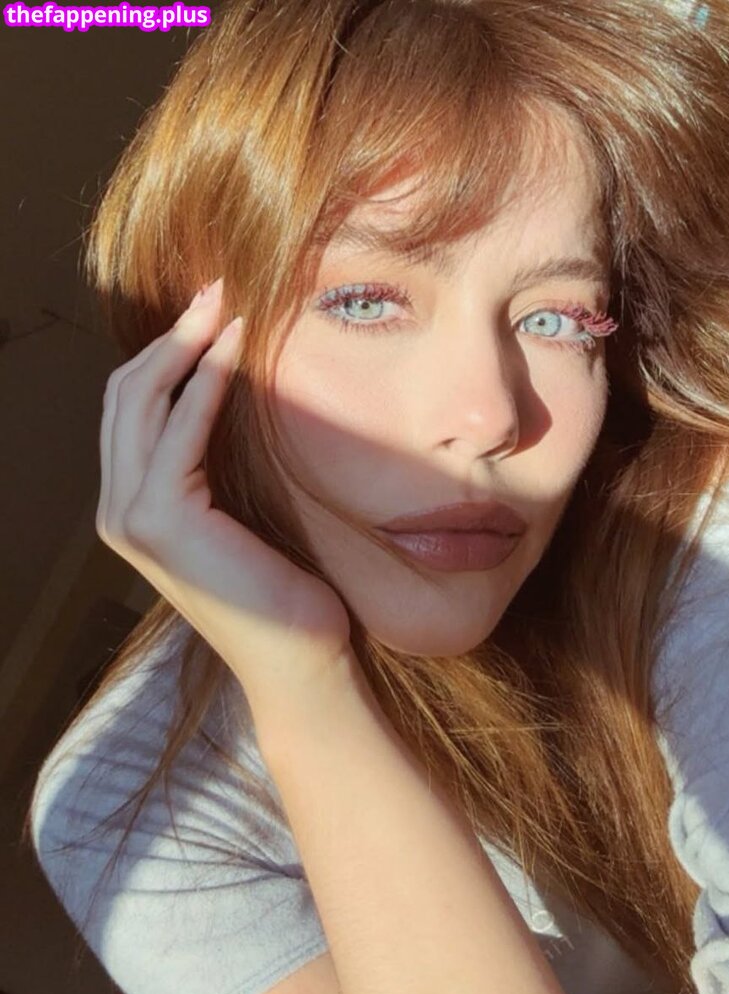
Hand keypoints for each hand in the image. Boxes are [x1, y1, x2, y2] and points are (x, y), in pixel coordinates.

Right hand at [96, 278, 352, 700]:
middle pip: (125, 396)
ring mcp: (132, 517)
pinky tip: (236, 345)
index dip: (164, 354)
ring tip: (224, 303)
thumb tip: (226, 397)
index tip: (209, 311)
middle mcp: (118, 511)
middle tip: (215, 290)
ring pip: (141, 401)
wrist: (297, 654)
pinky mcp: (162, 521)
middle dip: (169, 336)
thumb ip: (211, 467)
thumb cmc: (281, 590)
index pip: (131, 410)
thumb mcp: (238, 515)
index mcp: (133, 507)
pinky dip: (207, 380)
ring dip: (183, 344)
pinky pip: (181, 428)